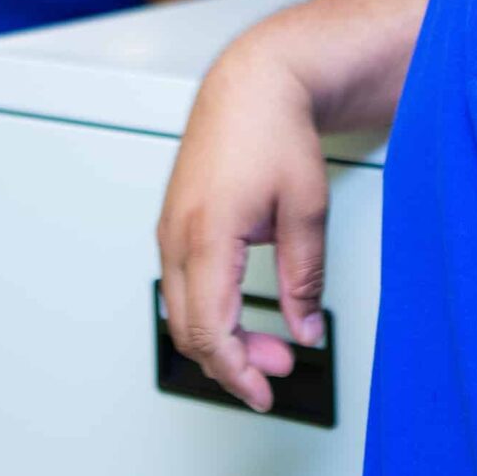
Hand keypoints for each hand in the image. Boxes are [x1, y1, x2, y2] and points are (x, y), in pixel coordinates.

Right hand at [156, 41, 328, 412]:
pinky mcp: (173, 222)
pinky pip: (179, 284)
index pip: (210, 329)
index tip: (264, 392)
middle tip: (280, 367)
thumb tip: (305, 329)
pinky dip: (207, 310)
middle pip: (188, 329)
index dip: (237, 372)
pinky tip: (240, 310)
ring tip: (268, 343)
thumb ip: (304, 278)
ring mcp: (169, 228)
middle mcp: (176, 235)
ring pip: (180, 310)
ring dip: (219, 336)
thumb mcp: (307, 209)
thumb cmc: (275, 131)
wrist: (252, 83)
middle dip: (232, 361)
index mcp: (207, 235)